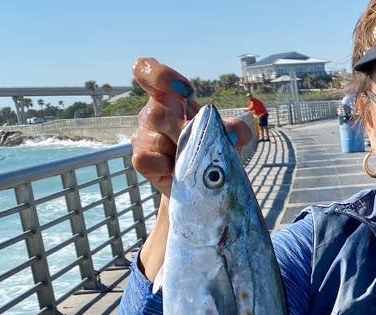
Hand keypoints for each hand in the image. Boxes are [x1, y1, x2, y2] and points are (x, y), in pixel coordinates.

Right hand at [130, 57, 251, 196]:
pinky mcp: (140, 159)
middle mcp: (152, 112)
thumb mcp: (224, 136)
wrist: (202, 184)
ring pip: (156, 139)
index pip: (147, 70)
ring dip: (180, 152)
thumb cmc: (209, 150)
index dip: (161, 75)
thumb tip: (235, 134)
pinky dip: (166, 167)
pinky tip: (177, 171)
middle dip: (184, 132)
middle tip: (201, 145)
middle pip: (157, 113)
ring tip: (193, 162)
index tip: (186, 92)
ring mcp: (143, 136)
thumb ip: (234, 130)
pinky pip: (146, 160)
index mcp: (168, 97)